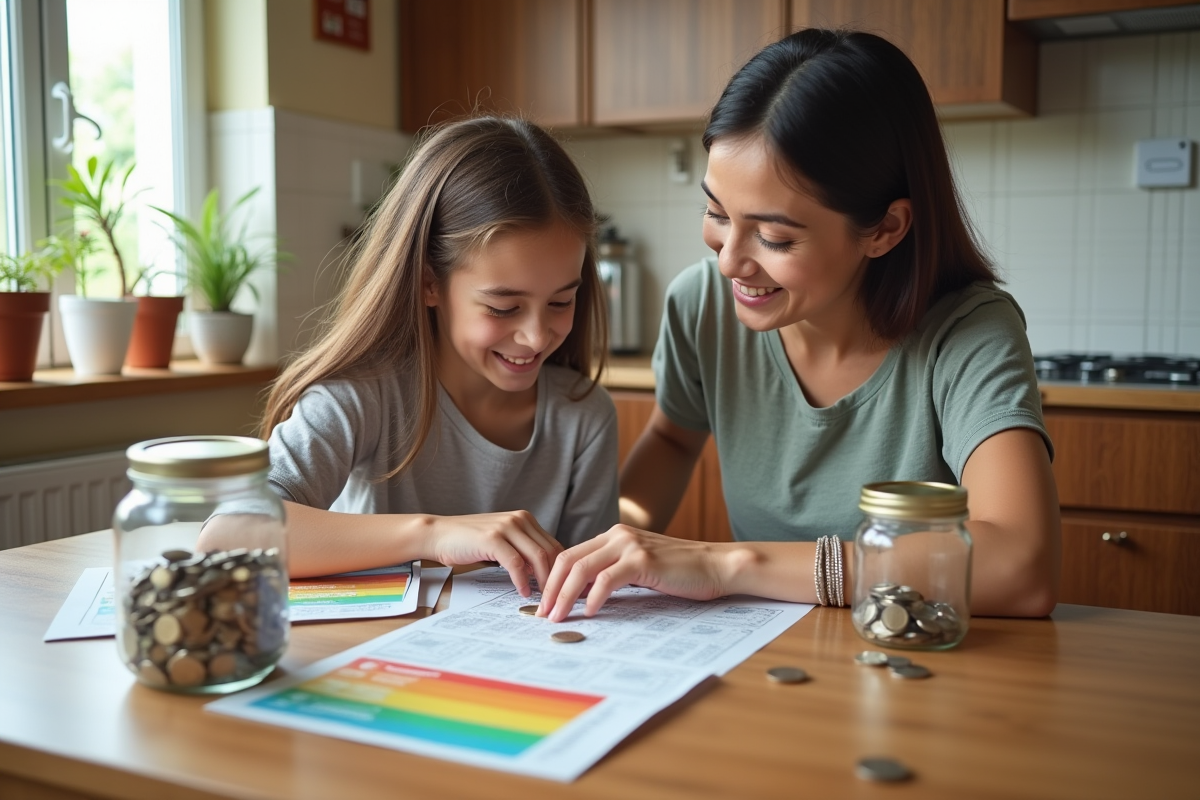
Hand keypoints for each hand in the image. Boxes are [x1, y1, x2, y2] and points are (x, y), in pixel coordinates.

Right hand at [424, 511, 562, 596]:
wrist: (438, 534)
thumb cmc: (469, 541)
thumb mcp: (502, 541)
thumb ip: (522, 551)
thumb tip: (543, 573)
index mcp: (525, 519)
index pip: (554, 545)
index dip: (562, 568)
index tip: (564, 588)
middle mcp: (519, 519)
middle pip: (551, 551)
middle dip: (556, 578)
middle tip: (557, 599)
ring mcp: (506, 527)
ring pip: (538, 557)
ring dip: (543, 582)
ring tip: (543, 600)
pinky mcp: (492, 539)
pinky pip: (516, 564)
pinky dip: (522, 581)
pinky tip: (523, 592)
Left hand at [538, 525, 728, 621]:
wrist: (716, 565)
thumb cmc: (681, 572)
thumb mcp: (641, 568)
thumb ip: (614, 573)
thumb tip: (583, 594)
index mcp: (614, 536)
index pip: (570, 555)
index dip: (552, 580)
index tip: (544, 603)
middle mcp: (618, 535)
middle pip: (568, 560)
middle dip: (551, 589)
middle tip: (542, 613)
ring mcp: (630, 546)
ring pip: (582, 569)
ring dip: (565, 595)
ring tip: (557, 617)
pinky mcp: (643, 560)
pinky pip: (607, 580)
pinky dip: (593, 598)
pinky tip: (590, 613)